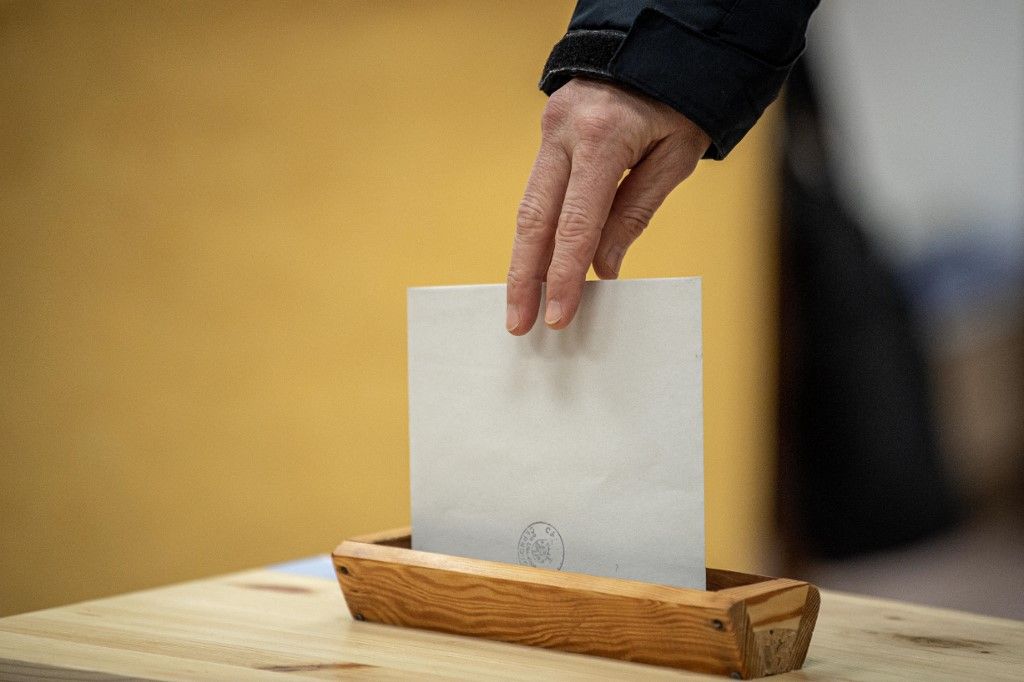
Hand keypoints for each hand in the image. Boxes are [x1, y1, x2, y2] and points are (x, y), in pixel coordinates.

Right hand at [506, 78, 709, 333]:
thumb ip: (635, 213)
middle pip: (535, 220)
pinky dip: (536, 232)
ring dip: (522, 260)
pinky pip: (537, 191)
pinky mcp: (547, 133)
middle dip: (525, 277)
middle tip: (518, 323)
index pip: (577, 223)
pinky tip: (535, 265)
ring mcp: (550, 129)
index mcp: (604, 138)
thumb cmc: (678, 103)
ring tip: (520, 304)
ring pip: (527, 207)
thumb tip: (603, 269)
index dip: (564, 276)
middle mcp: (566, 132)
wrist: (658, 44)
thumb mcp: (675, 158)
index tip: (557, 316)